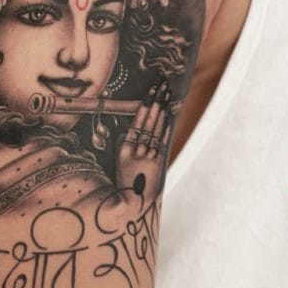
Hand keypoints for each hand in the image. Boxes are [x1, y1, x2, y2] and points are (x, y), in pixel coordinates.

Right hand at [116, 81, 170, 205]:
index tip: (151, 91)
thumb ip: (126, 143)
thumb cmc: (124, 179)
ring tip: (167, 94)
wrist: (132, 203)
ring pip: (157, 128)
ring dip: (163, 110)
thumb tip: (133, 128)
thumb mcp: (120, 161)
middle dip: (156, 100)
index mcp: (123, 149)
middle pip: (149, 120)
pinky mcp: (158, 163)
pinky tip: (168, 114)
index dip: (146, 104)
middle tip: (162, 84)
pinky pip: (162, 141)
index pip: (137, 121)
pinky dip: (166, 127)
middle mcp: (136, 151)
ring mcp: (149, 157)